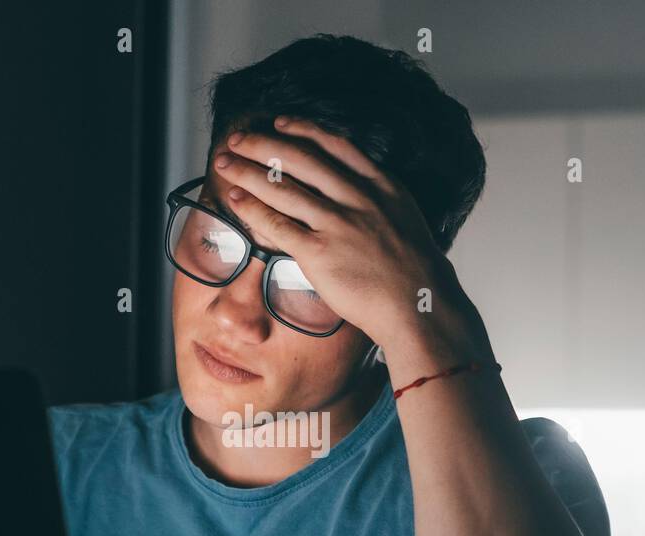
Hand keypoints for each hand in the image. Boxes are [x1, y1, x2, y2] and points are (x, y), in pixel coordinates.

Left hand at [212, 116, 485, 357]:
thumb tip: (353, 193)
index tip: (280, 123)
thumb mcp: (405, 218)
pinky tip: (235, 199)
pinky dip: (252, 208)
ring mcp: (337, 224)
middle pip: (300, 158)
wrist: (419, 304)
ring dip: (247, 170)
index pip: (334, 145)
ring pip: (282, 186)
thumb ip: (378, 200)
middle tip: (238, 137)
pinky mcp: (319, 252)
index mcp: (381, 185)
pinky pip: (277, 224)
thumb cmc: (414, 272)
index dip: (302, 130)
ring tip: (225, 163)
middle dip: (263, 144)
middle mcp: (357, 197)